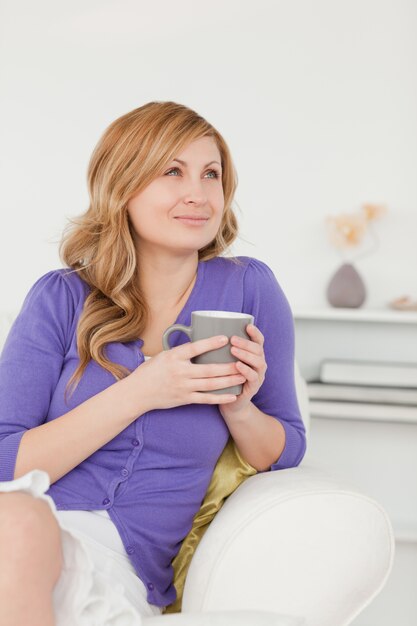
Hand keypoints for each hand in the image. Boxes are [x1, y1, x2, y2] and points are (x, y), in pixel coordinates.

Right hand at [130, 335, 245, 412]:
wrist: (138, 393)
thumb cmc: (151, 371)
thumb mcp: (163, 355)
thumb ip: (181, 351)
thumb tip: (198, 340)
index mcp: (174, 357)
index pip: (195, 348)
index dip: (211, 343)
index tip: (226, 338)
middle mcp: (179, 372)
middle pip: (208, 369)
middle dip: (228, 366)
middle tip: (243, 361)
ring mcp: (183, 387)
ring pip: (210, 384)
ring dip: (228, 380)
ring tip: (243, 376)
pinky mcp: (184, 399)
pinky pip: (206, 399)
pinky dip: (220, 398)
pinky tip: (232, 395)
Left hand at [219, 324, 266, 419]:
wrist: (230, 403)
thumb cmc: (224, 378)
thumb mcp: (223, 361)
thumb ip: (218, 348)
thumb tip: (197, 331)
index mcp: (253, 354)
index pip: (258, 340)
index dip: (255, 332)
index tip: (247, 325)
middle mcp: (258, 363)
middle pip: (258, 349)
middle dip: (246, 343)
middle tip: (233, 339)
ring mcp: (258, 375)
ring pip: (258, 362)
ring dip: (246, 355)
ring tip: (233, 350)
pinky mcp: (253, 388)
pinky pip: (253, 378)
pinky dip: (246, 371)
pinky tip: (238, 365)